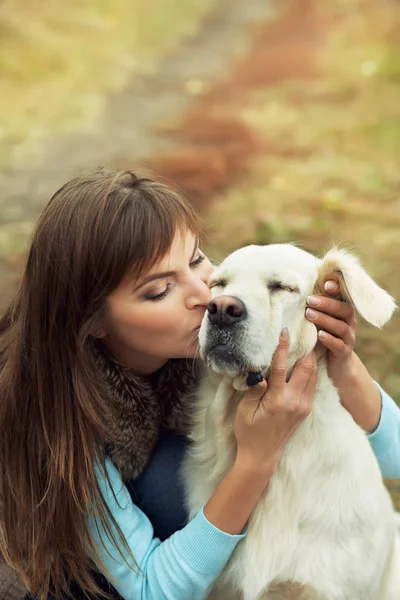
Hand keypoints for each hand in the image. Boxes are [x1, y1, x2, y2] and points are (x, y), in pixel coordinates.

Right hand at [234, 327, 316, 473]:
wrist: (262, 456)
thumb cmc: (248, 432)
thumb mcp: (245, 409)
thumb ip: (254, 389)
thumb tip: (259, 369)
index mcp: (278, 400)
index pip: (281, 367)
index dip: (283, 347)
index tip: (285, 331)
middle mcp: (295, 401)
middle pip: (306, 368)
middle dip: (306, 349)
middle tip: (304, 333)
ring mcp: (303, 406)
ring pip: (313, 376)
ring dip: (311, 359)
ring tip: (307, 343)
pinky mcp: (306, 409)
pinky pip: (312, 385)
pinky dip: (311, 371)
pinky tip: (307, 362)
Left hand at [305, 280, 356, 387]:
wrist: (338, 365)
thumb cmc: (326, 335)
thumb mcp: (323, 319)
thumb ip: (316, 306)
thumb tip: (298, 289)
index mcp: (344, 312)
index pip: (344, 297)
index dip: (338, 289)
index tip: (325, 284)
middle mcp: (349, 323)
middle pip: (344, 310)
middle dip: (327, 304)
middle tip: (310, 300)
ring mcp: (348, 338)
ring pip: (341, 327)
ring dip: (325, 319)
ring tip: (309, 314)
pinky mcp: (344, 352)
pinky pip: (338, 345)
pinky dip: (329, 339)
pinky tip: (319, 335)